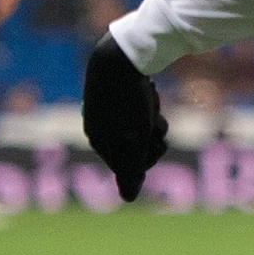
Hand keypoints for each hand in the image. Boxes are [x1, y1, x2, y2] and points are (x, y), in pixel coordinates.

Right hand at [82, 33, 169, 201]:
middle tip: (153, 120)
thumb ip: (130, 170)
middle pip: (139, 146)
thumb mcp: (133, 140)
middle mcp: (100, 126)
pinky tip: (148, 88)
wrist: (121, 55)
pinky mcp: (120, 92)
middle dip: (152, 136)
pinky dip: (150, 102)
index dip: (148, 155)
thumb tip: (129, 199)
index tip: (151, 141)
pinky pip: (142, 107)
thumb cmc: (127, 102)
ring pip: (144, 126)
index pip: (130, 166)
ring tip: (150, 101)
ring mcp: (109, 109)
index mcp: (99, 141)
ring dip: (154, 118)